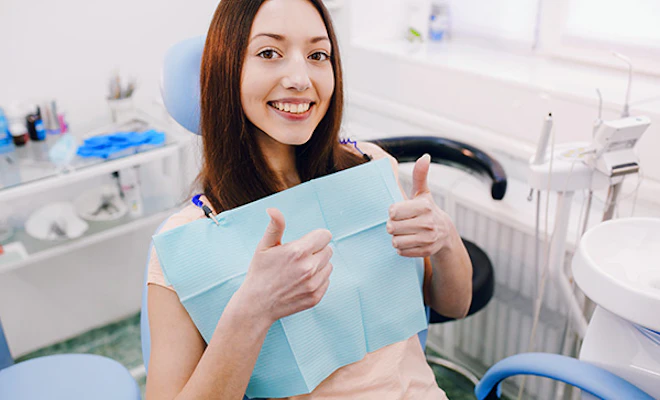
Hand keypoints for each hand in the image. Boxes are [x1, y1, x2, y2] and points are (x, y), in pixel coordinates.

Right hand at [242, 208, 333, 323]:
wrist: (257, 305)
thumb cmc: (260, 273)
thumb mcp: (264, 246)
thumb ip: (275, 226)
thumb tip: (273, 209)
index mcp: (298, 251)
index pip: (325, 235)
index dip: (316, 237)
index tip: (306, 243)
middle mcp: (309, 267)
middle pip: (328, 250)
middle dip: (317, 251)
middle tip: (299, 258)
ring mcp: (313, 284)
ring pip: (328, 266)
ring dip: (318, 266)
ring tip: (299, 271)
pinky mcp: (316, 297)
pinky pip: (327, 281)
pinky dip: (317, 280)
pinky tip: (301, 282)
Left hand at [386, 154, 453, 257]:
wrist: (445, 234)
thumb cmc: (427, 210)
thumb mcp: (423, 193)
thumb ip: (420, 176)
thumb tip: (425, 157)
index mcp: (425, 206)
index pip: (393, 211)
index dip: (393, 212)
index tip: (399, 211)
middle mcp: (428, 223)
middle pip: (392, 227)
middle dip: (392, 226)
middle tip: (400, 223)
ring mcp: (428, 239)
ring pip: (395, 241)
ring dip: (396, 238)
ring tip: (404, 232)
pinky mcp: (426, 252)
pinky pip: (401, 252)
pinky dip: (402, 248)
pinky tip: (410, 241)